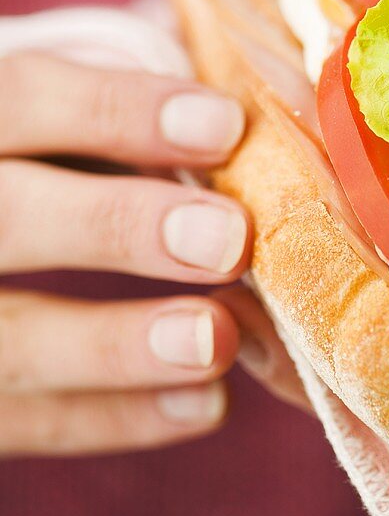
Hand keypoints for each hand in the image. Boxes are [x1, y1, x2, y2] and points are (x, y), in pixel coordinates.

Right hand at [0, 51, 304, 457]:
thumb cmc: (40, 156)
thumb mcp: (58, 111)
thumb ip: (120, 94)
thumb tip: (239, 113)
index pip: (22, 98)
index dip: (117, 110)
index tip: (224, 124)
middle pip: (10, 217)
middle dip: (119, 225)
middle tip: (229, 238)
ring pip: (8, 340)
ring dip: (116, 344)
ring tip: (218, 338)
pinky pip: (19, 421)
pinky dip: (112, 417)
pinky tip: (202, 403)